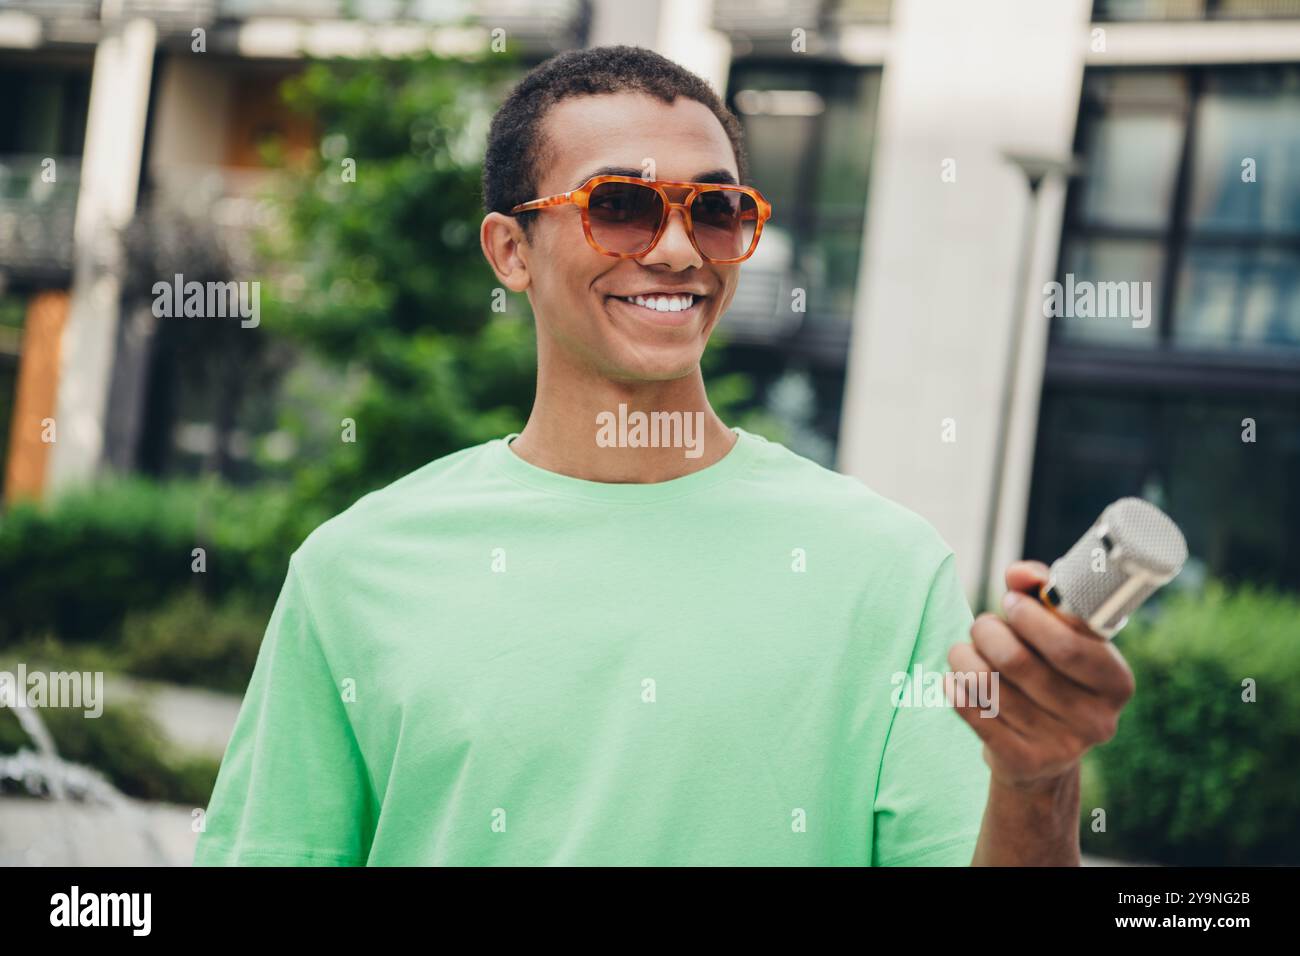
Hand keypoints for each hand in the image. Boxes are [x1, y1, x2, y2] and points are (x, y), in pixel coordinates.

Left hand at [946, 560, 1136, 790]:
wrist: (1040, 755)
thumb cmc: (1050, 675)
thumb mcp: (1058, 634)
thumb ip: (1042, 593)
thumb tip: (1019, 573)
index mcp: (1117, 681)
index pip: (1069, 645)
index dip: (1029, 617)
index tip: (1010, 602)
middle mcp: (1097, 719)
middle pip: (1018, 661)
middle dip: (988, 632)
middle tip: (982, 626)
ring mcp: (1062, 747)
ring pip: (989, 685)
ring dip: (964, 658)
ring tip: (963, 651)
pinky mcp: (1024, 763)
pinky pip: (975, 715)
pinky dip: (955, 689)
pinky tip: (952, 679)